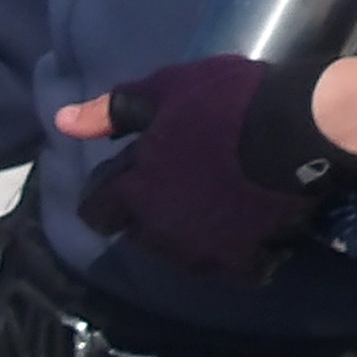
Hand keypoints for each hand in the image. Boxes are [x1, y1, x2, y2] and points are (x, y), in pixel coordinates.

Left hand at [50, 55, 356, 282]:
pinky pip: (232, 267)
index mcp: (135, 190)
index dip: (107, 196)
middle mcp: (159, 230)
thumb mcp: (166, 89)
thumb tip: (61, 121)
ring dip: (192, 235)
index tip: (126, 182)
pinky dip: (239, 253)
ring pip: (183, 254)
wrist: (295, 130)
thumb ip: (113, 110)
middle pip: (141, 234)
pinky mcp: (242, 261)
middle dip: (151, 215)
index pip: (97, 210)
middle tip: (181, 184)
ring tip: (217, 205)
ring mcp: (201, 251)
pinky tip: (252, 229)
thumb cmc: (226, 104)